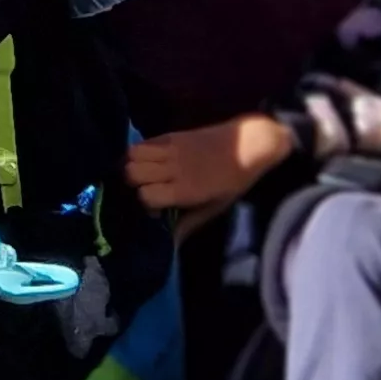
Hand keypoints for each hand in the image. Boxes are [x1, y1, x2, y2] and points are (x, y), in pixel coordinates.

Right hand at [124, 115, 298, 213]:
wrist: (250, 143)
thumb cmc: (235, 180)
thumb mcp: (217, 207)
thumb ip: (190, 224)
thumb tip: (172, 244)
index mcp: (185, 189)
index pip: (144, 195)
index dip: (143, 203)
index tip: (153, 208)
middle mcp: (173, 167)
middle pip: (131, 172)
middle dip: (130, 184)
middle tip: (141, 190)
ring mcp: (170, 149)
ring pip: (131, 154)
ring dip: (130, 165)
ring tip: (139, 175)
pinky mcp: (171, 135)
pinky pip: (143, 142)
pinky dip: (137, 153)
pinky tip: (145, 161)